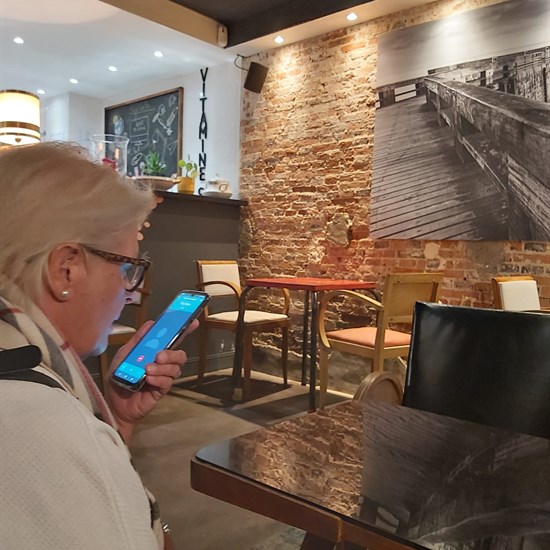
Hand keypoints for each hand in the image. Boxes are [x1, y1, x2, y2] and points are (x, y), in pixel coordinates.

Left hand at [104, 319, 198, 441]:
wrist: (113, 403)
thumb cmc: (118, 378)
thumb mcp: (124, 355)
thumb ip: (138, 340)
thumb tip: (150, 323)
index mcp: (155, 352)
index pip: (173, 340)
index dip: (185, 330)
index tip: (193, 323)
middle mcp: (163, 364)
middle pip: (180, 355)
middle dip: (172, 354)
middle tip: (159, 356)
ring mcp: (163, 377)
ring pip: (175, 368)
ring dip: (163, 367)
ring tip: (148, 370)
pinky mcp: (161, 390)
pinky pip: (167, 382)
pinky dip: (159, 379)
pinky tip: (149, 380)